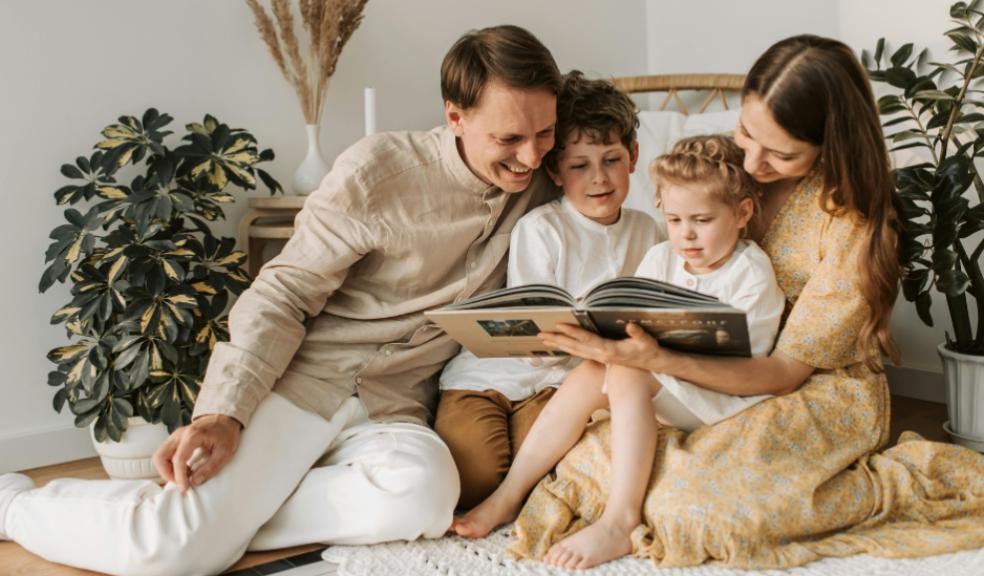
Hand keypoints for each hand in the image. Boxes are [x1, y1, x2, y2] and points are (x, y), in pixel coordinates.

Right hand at [153, 414, 241, 491]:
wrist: (225, 418)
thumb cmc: (226, 433)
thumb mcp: (225, 452)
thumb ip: (210, 468)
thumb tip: (194, 481)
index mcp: (193, 435)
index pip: (178, 459)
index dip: (179, 477)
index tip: (184, 488)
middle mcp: (180, 434)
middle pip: (160, 456)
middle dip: (166, 473)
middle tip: (181, 481)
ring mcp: (175, 436)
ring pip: (159, 455)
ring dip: (167, 469)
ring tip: (185, 474)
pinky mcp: (175, 439)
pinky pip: (164, 454)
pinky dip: (169, 464)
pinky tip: (184, 468)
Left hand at [539, 322, 667, 369]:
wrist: (652, 364)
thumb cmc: (648, 350)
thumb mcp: (646, 341)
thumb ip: (638, 333)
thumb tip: (630, 325)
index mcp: (609, 350)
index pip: (587, 339)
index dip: (573, 332)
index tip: (559, 325)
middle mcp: (601, 355)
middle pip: (575, 346)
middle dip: (557, 340)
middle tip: (541, 334)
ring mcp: (599, 357)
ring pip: (574, 351)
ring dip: (559, 344)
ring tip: (544, 339)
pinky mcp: (599, 357)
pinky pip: (579, 352)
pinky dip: (568, 347)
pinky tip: (560, 344)